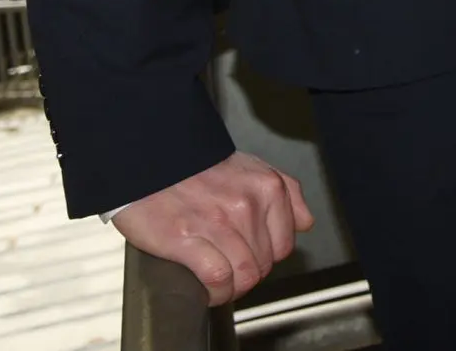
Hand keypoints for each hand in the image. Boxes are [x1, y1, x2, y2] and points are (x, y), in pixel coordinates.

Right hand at [112, 151, 313, 304]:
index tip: (249, 261)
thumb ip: (286, 192)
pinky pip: (217, 279)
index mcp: (267, 188)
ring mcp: (218, 223)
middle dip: (248, 275)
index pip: (284, 246)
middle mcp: (247, 205)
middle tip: (229, 272)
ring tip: (218, 286)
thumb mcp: (251, 168)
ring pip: (244, 275)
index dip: (266, 260)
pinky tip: (207, 290)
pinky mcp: (187, 239)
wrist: (150, 163)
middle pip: (264, 265)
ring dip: (232, 289)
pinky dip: (215, 293)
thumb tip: (305, 223)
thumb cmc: (199, 169)